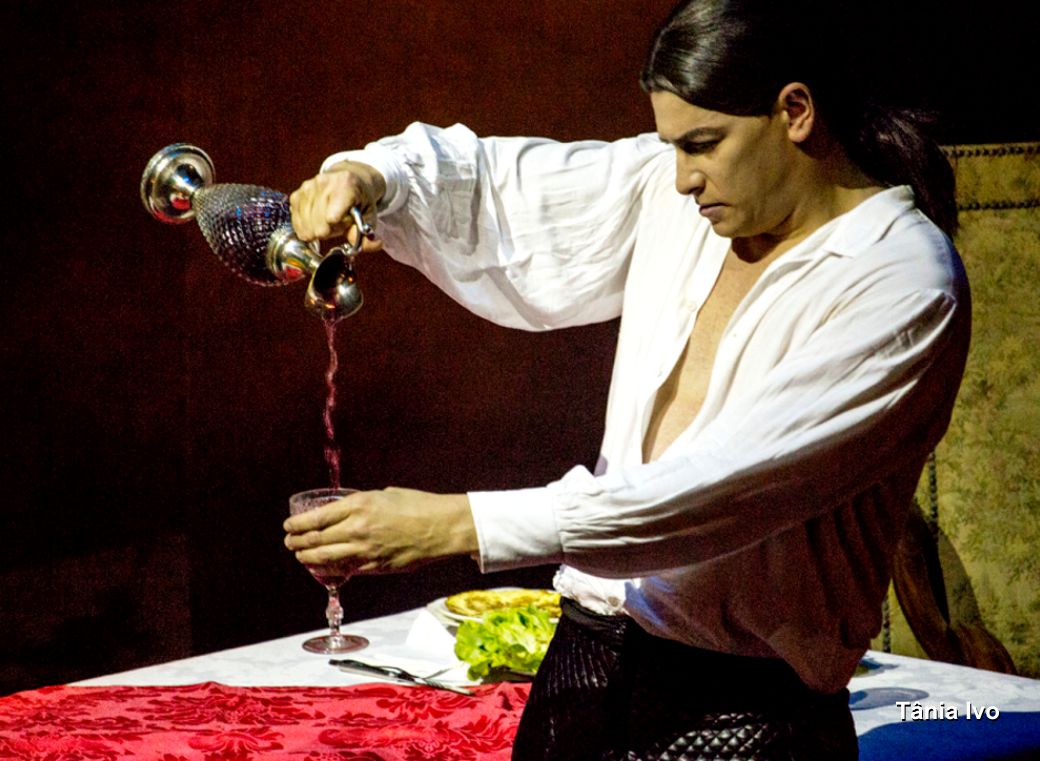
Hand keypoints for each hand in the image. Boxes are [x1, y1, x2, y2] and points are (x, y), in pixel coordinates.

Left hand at [283, 487, 477, 573]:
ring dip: (308, 558)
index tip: (289, 526)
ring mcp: (365, 550)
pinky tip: (323, 568)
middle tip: (290, 543)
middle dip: (297, 543)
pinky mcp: (375, 567)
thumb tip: (348, 511)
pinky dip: (329, 570)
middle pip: (315, 540)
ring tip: (300, 556)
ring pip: (325, 558)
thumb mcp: (384, 495)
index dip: (297, 525)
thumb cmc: (418, 506)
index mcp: (359, 505)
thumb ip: (362, 504)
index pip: (316, 518)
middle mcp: (357, 528)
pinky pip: (345, 570)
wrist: (442, 527)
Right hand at [289, 160, 386, 248]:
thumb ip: (369, 236)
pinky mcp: (296, 195)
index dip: (338, 226)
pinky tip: (317, 220)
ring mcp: (307, 188)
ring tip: (328, 219)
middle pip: (319, 226)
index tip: (344, 222)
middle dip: (329, 231)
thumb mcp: (370, 217)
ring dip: (318, 229)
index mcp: (346, 184)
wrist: (348, 179)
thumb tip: (373, 245)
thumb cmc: (359, 200)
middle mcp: (323, 182)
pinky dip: (307, 227)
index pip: (332, 217)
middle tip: (338, 222)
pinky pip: (297, 224)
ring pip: (307, 227)